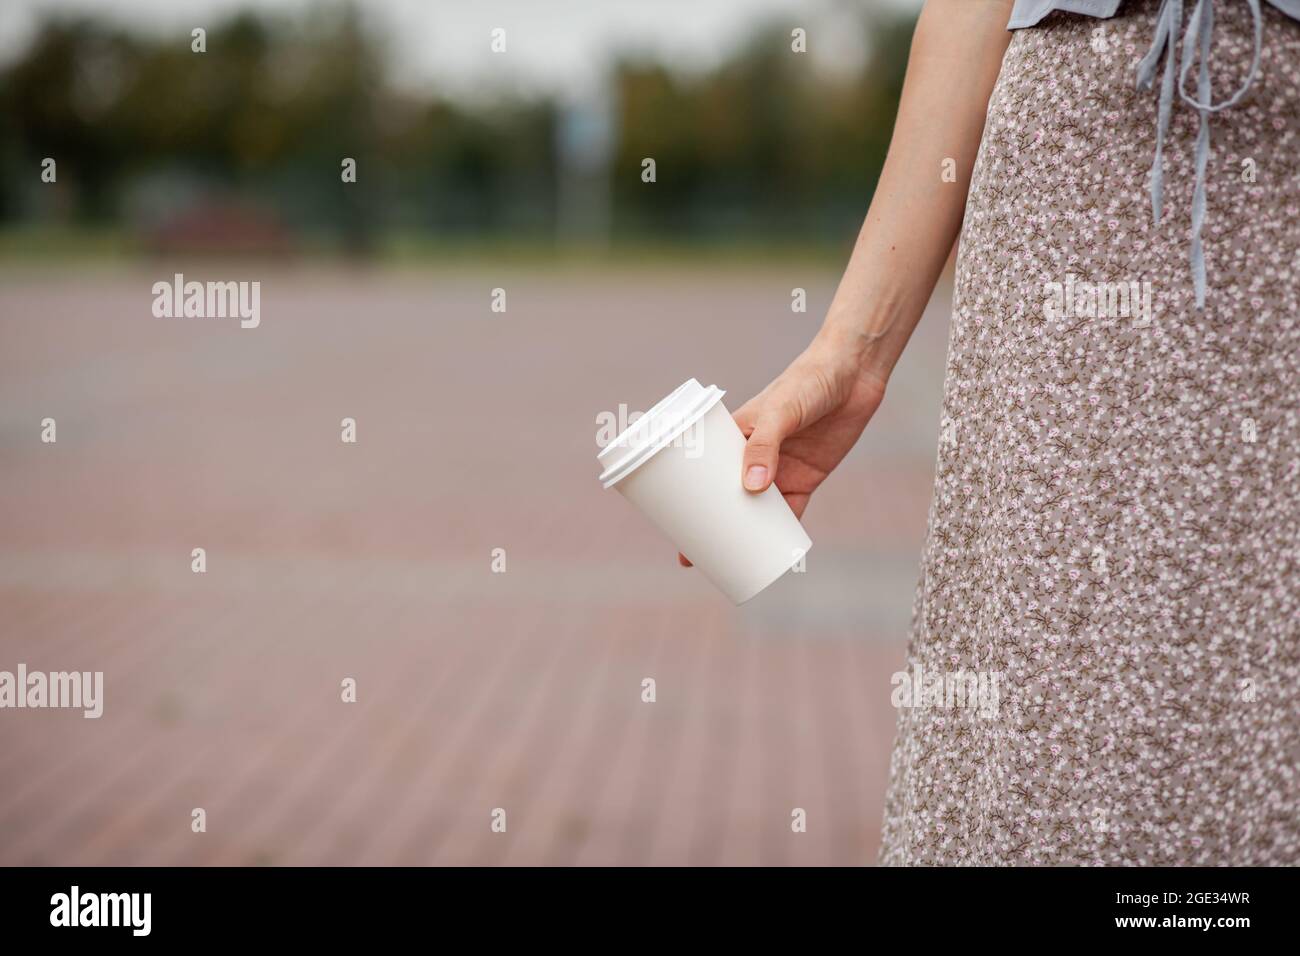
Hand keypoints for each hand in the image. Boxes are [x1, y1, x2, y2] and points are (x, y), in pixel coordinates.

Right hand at [678, 333, 886, 565]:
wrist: (854, 372)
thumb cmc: (808, 380)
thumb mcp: (781, 410)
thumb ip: (766, 445)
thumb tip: (752, 489)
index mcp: (734, 437)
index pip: (703, 472)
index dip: (687, 500)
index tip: (672, 526)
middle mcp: (753, 456)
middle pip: (725, 498)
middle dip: (709, 527)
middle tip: (691, 557)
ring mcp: (780, 469)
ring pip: (756, 511)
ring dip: (744, 535)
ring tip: (727, 561)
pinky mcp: (808, 477)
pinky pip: (791, 512)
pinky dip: (782, 533)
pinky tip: (772, 553)